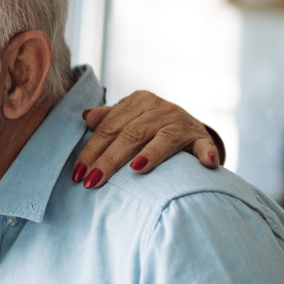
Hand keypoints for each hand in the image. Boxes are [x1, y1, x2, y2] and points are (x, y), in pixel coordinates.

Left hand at [72, 90, 220, 188]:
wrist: (190, 129)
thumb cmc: (150, 126)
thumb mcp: (129, 118)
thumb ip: (108, 118)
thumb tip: (85, 117)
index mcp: (138, 101)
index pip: (109, 127)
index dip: (91, 150)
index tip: (78, 174)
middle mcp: (160, 108)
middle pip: (131, 134)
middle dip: (109, 159)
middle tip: (93, 181)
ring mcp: (182, 122)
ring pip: (163, 138)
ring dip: (151, 154)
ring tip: (135, 170)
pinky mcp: (201, 138)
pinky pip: (203, 145)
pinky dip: (205, 153)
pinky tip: (206, 163)